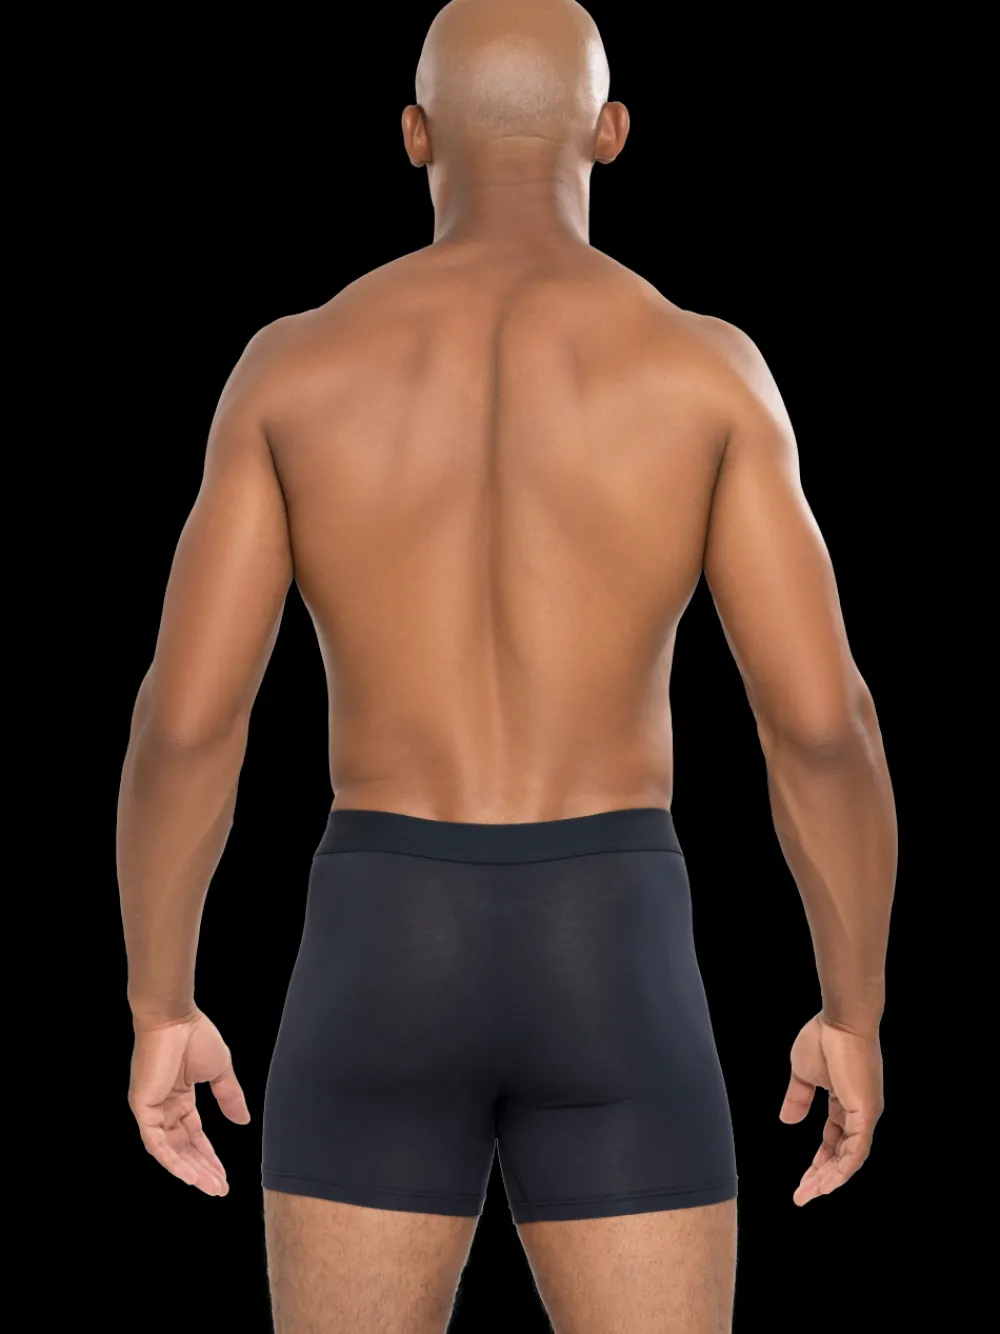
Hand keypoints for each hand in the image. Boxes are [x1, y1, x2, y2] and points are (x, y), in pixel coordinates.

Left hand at [127, 1008, 250, 1195]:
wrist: (176, 1019)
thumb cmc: (195, 1036)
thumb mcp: (220, 1072)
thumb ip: (230, 1097)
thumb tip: (244, 1121)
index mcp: (180, 1098)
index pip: (195, 1136)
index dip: (210, 1157)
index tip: (224, 1176)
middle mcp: (164, 1108)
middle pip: (184, 1148)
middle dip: (203, 1169)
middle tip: (220, 1188)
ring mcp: (152, 1110)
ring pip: (170, 1151)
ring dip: (190, 1170)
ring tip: (210, 1186)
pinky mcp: (143, 1108)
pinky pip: (156, 1143)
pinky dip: (172, 1160)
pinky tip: (189, 1175)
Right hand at [779, 1012, 882, 1205]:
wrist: (841, 1020)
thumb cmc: (824, 1038)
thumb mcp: (803, 1073)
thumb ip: (797, 1098)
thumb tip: (787, 1120)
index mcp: (845, 1102)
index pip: (833, 1140)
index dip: (818, 1161)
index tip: (803, 1179)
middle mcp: (860, 1113)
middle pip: (841, 1155)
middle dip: (822, 1177)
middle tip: (803, 1196)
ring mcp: (865, 1114)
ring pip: (849, 1158)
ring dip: (829, 1179)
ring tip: (809, 1194)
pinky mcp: (866, 1113)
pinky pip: (856, 1150)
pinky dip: (843, 1169)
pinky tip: (828, 1184)